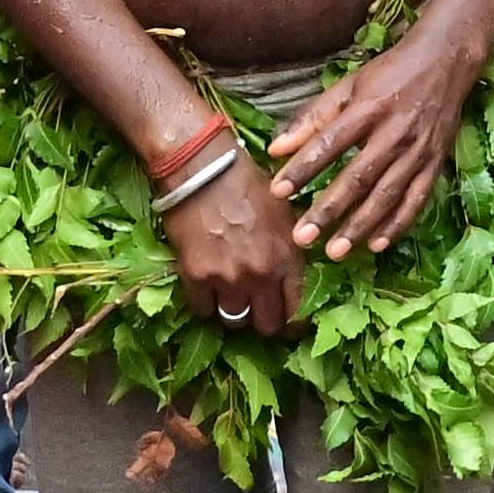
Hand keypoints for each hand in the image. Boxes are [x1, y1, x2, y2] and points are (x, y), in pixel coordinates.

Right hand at [161, 148, 303, 334]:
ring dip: (234, 312)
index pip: (297, 312)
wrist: (203, 168)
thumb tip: (294, 277)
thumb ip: (290, 250)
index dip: (292, 323)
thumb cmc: (247, 184)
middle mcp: (262, 274)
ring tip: (230, 297)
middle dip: (263, 321)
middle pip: (267, 325)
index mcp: (288, 258)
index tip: (285, 322)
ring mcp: (228, 278)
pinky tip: (207, 288)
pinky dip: (205, 304)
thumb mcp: (285, 215)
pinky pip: (203, 310)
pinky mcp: (196, 276)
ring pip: (234, 321)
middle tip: (256, 311)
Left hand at [267, 33, 483, 258]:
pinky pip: (417, 200)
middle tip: (302, 237)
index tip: (278, 191)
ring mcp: (418, 151)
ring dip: (360, 226)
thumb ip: (312, 117)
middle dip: (329, 210)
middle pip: (357, 177)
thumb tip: (275, 148)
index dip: (302, 168)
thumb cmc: (390, 73)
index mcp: (368, 108)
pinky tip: (378, 245)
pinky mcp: (435, 163)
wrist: (446, 61)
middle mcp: (394, 133)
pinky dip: (399, 224)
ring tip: (336, 251)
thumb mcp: (349, 86)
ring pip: (386, 195)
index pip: (328, 143)